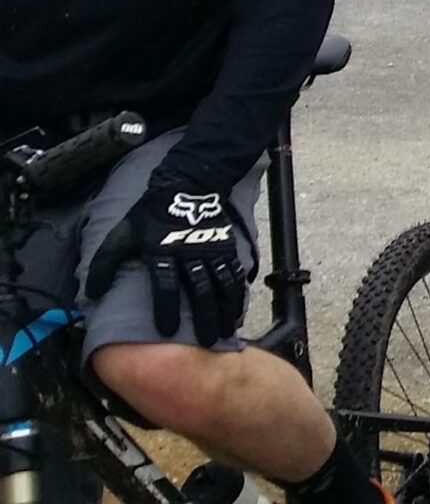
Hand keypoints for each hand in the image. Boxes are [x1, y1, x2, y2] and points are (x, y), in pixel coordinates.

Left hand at [83, 174, 248, 347]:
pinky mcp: (226, 248)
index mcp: (162, 252)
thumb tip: (91, 295)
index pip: (166, 283)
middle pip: (200, 289)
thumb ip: (104, 264)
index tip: (168, 330)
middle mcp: (190, 254)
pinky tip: (237, 310)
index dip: (167, 307)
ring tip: (225, 332)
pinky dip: (237, 293)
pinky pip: (234, 273)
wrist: (186, 187)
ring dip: (224, 310)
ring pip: (221, 284)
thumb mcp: (121, 235)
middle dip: (204, 317)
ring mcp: (211, 251)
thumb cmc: (150, 214)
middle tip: (205, 342)